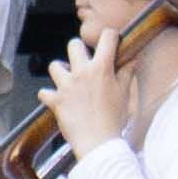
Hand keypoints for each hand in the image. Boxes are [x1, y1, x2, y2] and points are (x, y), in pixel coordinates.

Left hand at [50, 16, 141, 149]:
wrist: (99, 143)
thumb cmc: (114, 119)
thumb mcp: (125, 94)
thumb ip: (127, 74)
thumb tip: (133, 60)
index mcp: (101, 68)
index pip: (107, 38)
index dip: (111, 36)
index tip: (112, 41)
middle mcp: (81, 73)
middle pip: (74, 44)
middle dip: (79, 49)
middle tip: (85, 61)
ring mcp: (66, 86)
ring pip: (54, 65)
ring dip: (61, 70)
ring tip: (69, 79)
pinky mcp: (56, 101)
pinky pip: (44, 92)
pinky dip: (49, 95)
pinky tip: (57, 99)